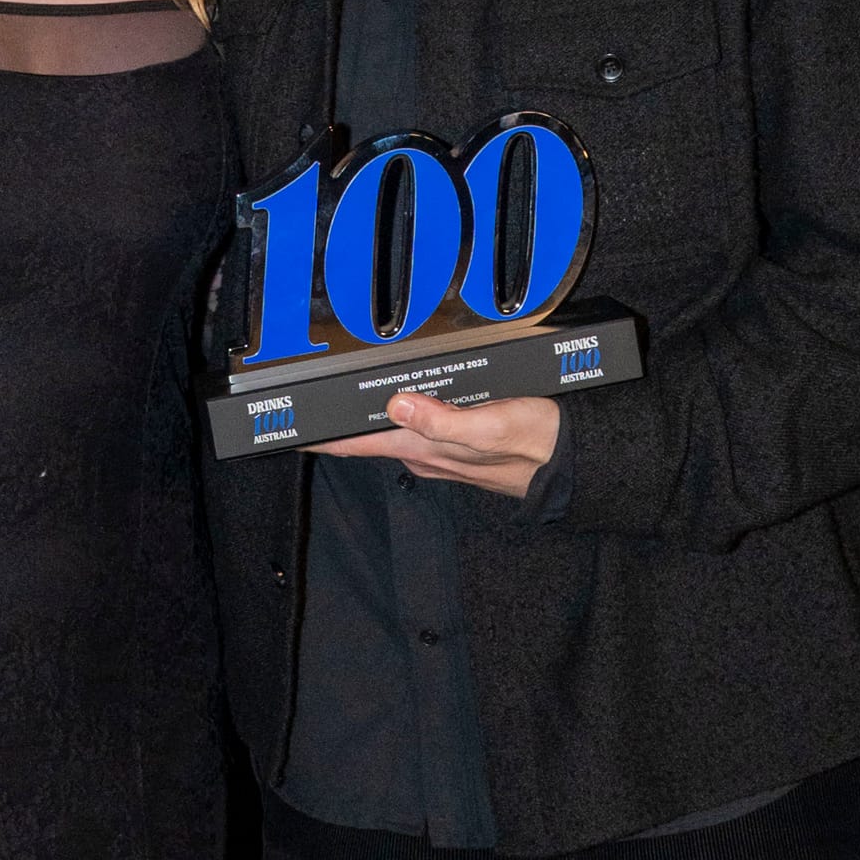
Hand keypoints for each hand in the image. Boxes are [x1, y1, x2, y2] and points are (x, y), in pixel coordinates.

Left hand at [321, 390, 561, 501]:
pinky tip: (399, 399)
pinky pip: (415, 428)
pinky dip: (400, 412)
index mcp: (425, 447)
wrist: (572, 463)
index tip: (286, 428)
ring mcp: (438, 451)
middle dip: (337, 420)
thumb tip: (397, 404)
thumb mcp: (493, 425)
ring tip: (339, 396)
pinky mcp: (455, 444)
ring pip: (390, 430)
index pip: (356, 443)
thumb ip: (444, 420)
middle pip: (366, 435)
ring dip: (366, 415)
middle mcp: (424, 452)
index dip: (319, 436)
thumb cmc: (537, 444)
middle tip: (304, 399)